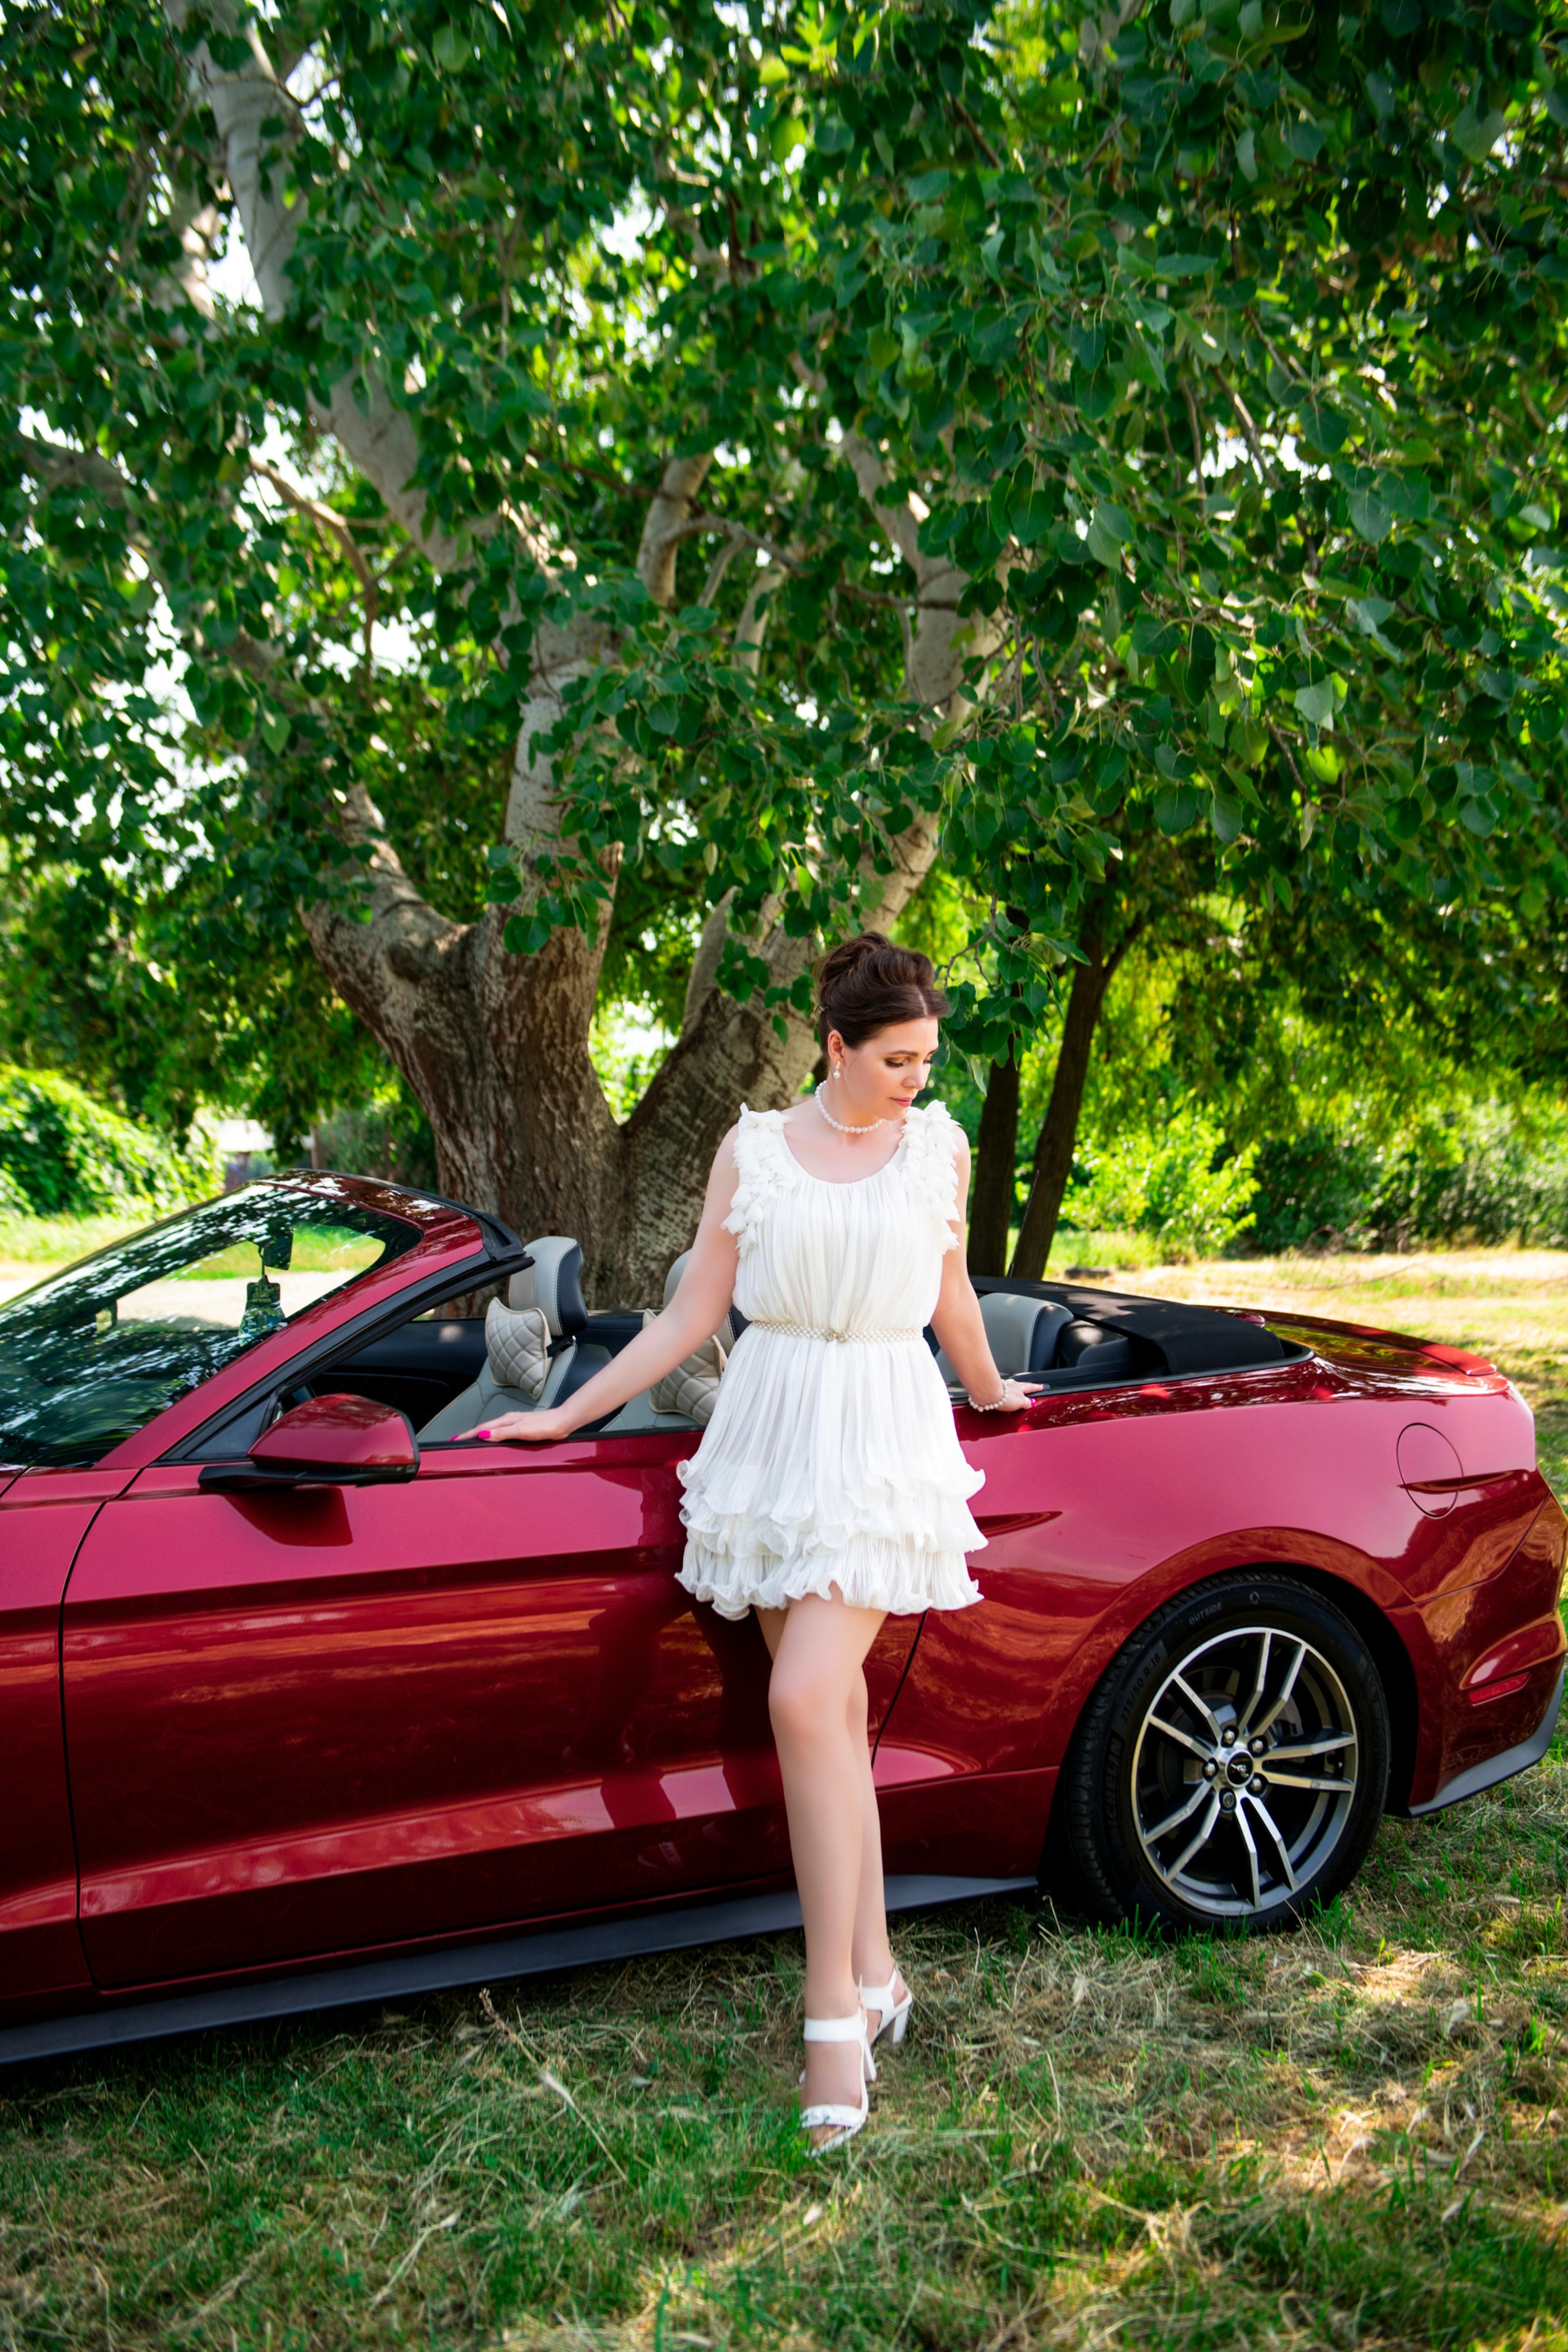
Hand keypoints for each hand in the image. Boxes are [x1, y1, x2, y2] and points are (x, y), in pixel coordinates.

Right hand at [454, 1408, 575, 1443]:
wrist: (563, 1421)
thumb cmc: (545, 1425)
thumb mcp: (521, 1431)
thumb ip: (502, 1433)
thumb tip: (484, 1436)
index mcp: (506, 1420)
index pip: (482, 1429)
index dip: (468, 1434)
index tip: (456, 1439)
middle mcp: (509, 1420)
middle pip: (485, 1428)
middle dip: (471, 1434)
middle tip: (458, 1440)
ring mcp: (516, 1423)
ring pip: (493, 1429)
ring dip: (481, 1434)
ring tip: (471, 1439)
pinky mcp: (522, 1428)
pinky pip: (502, 1432)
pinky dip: (493, 1436)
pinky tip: (495, 1439)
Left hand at [968, 1378, 1041, 1411]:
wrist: (987, 1394)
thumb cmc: (1002, 1397)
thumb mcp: (1020, 1402)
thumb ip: (1026, 1402)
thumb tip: (1031, 1403)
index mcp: (1019, 1387)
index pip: (1030, 1387)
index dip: (1036, 1387)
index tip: (1040, 1386)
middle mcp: (1010, 1385)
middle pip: (1019, 1386)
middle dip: (1023, 1389)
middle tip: (1028, 1390)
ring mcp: (1001, 1386)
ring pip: (1009, 1388)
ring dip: (1012, 1392)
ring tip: (1013, 1397)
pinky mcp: (992, 1390)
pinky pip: (999, 1391)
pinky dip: (1001, 1394)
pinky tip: (1000, 1399)